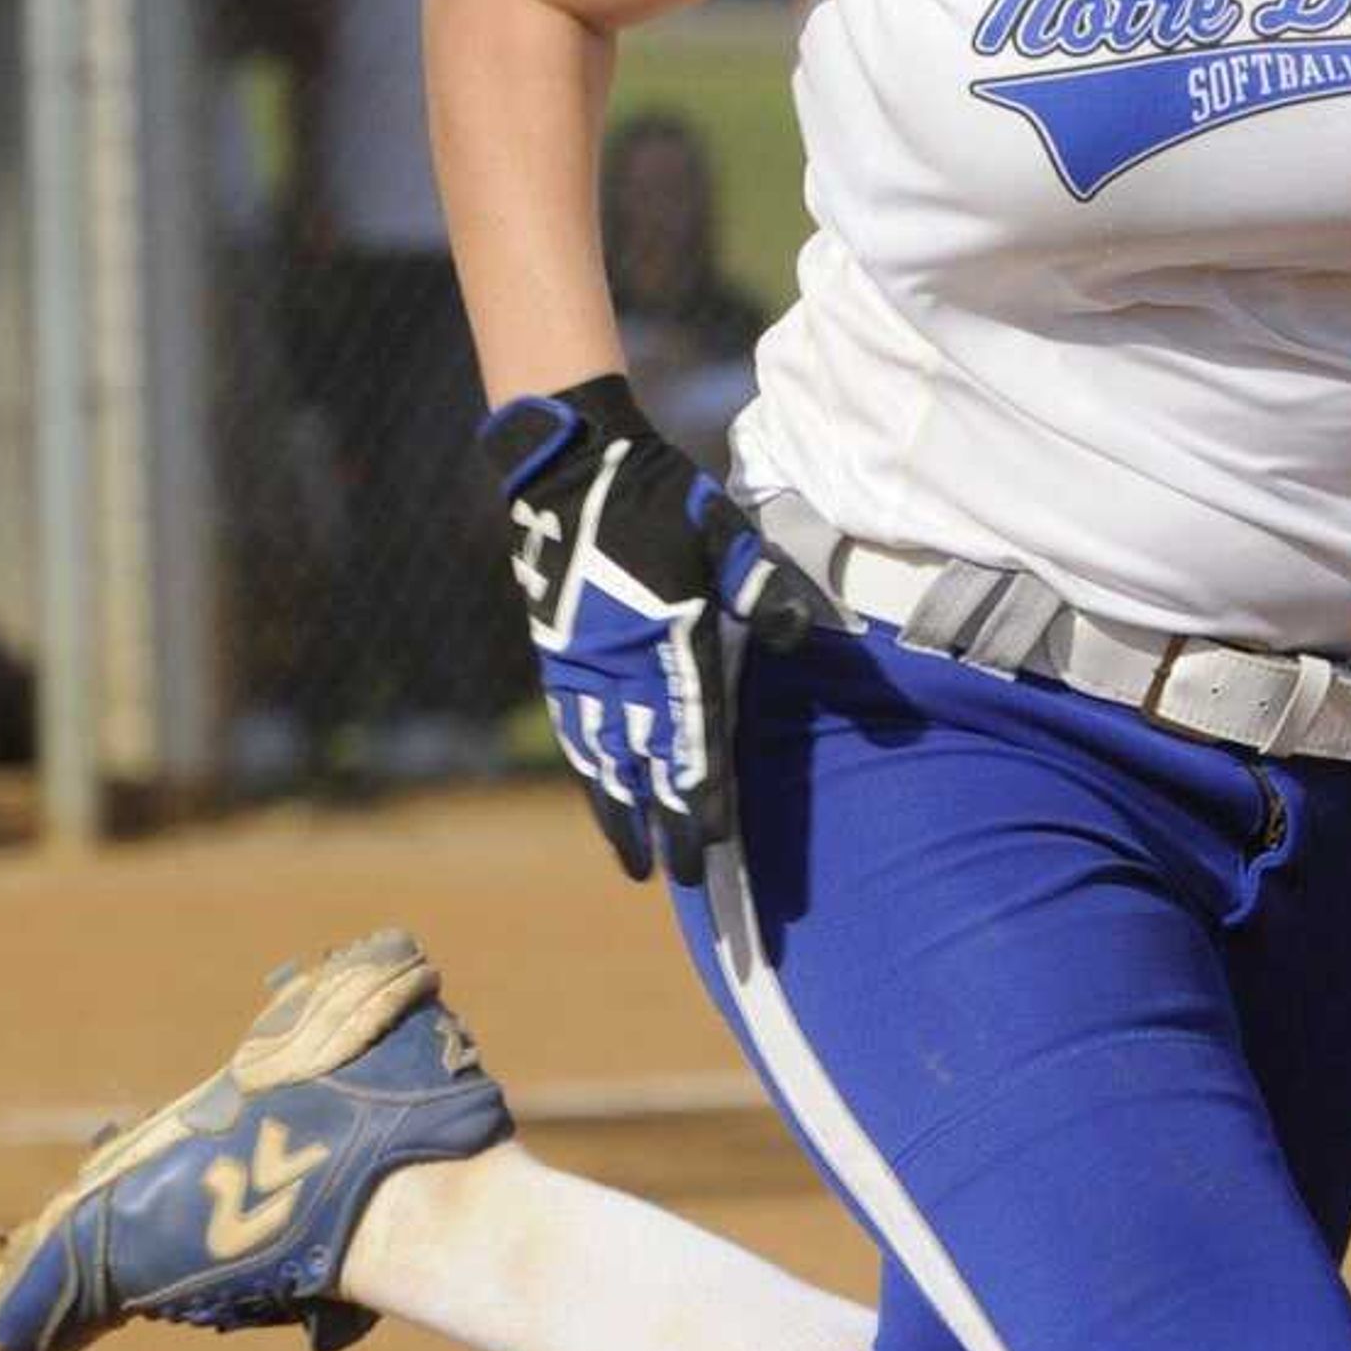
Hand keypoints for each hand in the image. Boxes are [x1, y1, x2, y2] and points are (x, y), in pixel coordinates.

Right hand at [475, 372, 818, 882]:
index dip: (701, 795)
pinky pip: (571, 732)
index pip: (692, 737)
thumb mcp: (723, 529)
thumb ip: (760, 583)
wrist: (572, 472)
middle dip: (664, 825)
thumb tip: (794, 631)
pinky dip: (588, 775)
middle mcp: (622, 665)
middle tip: (682, 878)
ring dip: (619, 814)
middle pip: (647, 763)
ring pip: (602, 759)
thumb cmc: (662, 500)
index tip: (712, 845)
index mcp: (672, 638)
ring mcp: (581, 666)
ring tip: (634, 863)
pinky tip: (598, 799)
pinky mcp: (556, 658)